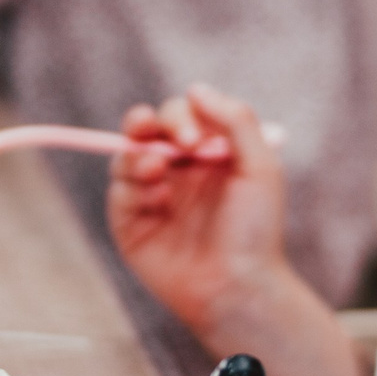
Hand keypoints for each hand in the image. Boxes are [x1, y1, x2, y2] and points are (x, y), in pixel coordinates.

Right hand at [108, 85, 286, 336]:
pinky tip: (157, 202)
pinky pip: (118, 194)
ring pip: (124, 156)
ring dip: (136, 156)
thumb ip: (234, 120)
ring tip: (158, 170)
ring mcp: (151, 198)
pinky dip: (132, 190)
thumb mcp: (259, 167)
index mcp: (206, 154)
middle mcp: (176, 171)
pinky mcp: (130, 226)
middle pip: (143, 129)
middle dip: (143, 122)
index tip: (194, 139)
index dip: (181, 116)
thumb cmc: (255, 230)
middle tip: (155, 133)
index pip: (180, 114)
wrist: (238, 287)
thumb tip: (196, 88)